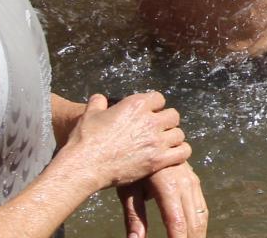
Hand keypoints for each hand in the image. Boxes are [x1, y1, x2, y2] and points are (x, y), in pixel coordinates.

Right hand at [64, 92, 189, 189]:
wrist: (83, 166)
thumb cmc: (85, 140)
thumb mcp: (89, 114)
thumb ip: (98, 103)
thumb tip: (100, 98)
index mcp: (136, 105)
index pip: (159, 98)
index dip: (155, 107)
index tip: (149, 115)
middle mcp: (150, 120)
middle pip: (173, 116)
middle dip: (166, 123)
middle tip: (157, 132)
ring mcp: (155, 141)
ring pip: (179, 134)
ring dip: (172, 139)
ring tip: (163, 145)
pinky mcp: (158, 160)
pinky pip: (183, 152)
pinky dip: (179, 153)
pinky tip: (171, 156)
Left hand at [117, 160, 206, 237]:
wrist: (149, 137)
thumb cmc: (133, 166)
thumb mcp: (129, 190)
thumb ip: (134, 218)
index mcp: (168, 187)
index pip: (178, 223)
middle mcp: (185, 184)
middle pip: (194, 221)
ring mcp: (192, 181)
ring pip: (201, 214)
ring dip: (198, 233)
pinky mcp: (194, 180)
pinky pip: (202, 206)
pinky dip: (199, 223)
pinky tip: (194, 233)